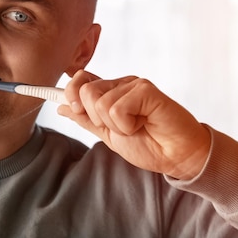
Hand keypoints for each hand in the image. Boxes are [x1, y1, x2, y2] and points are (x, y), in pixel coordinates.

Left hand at [58, 70, 210, 179]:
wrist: (176, 157)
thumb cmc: (149, 145)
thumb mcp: (108, 135)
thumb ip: (85, 120)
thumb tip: (61, 107)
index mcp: (111, 92)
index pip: (81, 81)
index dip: (69, 91)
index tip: (60, 102)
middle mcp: (121, 84)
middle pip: (85, 91)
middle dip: (97, 118)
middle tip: (120, 127)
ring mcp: (134, 85)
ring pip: (100, 102)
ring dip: (116, 125)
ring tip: (136, 127)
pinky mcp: (146, 90)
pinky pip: (117, 108)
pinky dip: (127, 125)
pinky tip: (144, 123)